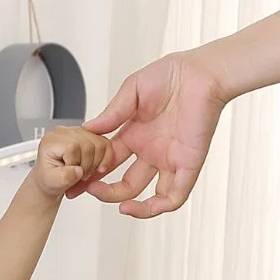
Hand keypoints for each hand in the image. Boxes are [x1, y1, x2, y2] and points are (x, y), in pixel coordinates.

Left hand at [30, 125, 115, 199]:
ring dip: (96, 163)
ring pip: (100, 144)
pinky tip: (98, 168)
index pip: (73, 147)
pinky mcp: (90, 136)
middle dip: (87, 166)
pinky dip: (106, 158)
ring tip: (85, 172)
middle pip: (89, 145)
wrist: (52, 179)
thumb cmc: (49, 179)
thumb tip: (78, 171)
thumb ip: (63, 178)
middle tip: (80, 176)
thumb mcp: (51, 183)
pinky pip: (106, 143)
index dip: (75, 164)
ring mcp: (79, 132)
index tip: (70, 174)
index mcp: (52, 140)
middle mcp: (65, 132)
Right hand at [77, 50, 227, 217]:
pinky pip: (174, 196)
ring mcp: (168, 160)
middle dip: (105, 191)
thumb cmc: (173, 73)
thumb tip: (87, 130)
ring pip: (148, 196)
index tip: (75, 178)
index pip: (107, 163)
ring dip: (131, 206)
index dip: (91, 173)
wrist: (203, 72)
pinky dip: (157, 207)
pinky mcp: (187, 165)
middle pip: (124, 184)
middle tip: (88, 190)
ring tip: (118, 206)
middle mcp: (150, 151)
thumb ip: (111, 113)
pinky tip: (140, 206)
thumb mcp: (132, 90)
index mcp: (134, 135)